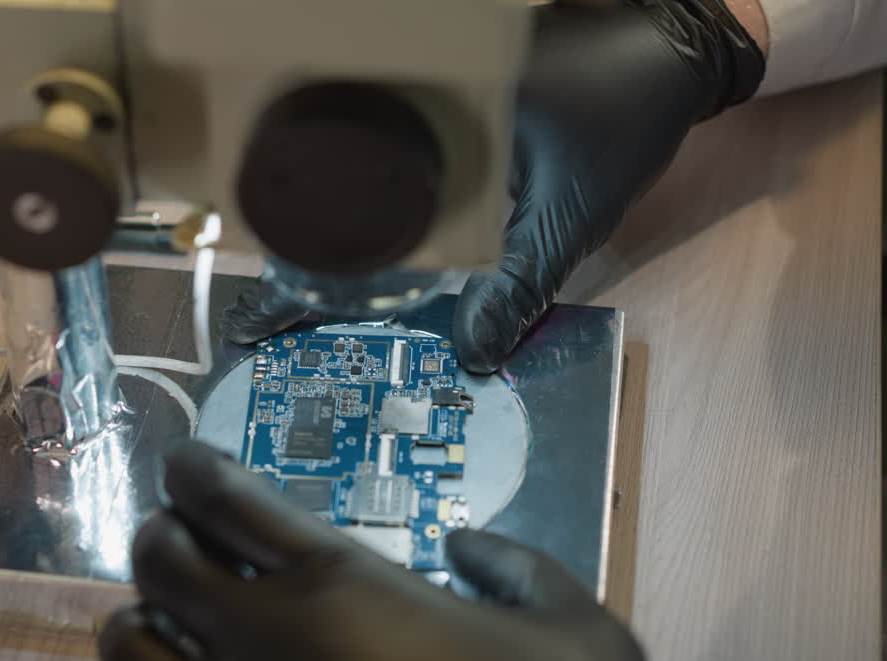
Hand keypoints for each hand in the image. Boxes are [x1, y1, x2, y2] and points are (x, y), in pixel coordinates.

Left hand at [98, 441, 660, 660]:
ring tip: (170, 616)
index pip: (223, 496)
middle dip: (162, 534)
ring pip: (130, 658)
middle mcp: (271, 644)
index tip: (188, 462)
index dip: (193, 468)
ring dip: (139, 623)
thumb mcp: (569, 625)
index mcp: (340, 584)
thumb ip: (516, 567)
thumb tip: (469, 548)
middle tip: (186, 533)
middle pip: (157, 560)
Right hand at [221, 0, 764, 372]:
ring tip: (296, 297)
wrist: (667, 46)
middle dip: (297, 258)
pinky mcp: (433, 105)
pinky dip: (371, 207)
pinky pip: (388, 162)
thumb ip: (519, 285)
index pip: (335, 200)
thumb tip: (472, 355)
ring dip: (330, 234)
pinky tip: (360, 250)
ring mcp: (415, 99)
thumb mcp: (566, 215)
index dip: (292, 273)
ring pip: (353, 176)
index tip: (251, 322)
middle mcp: (405, 100)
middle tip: (267, 320)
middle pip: (329, 190)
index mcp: (423, 117)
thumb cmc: (622, 118)